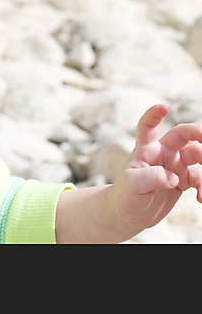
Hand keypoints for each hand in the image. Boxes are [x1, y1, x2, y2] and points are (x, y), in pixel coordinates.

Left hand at [107, 104, 201, 233]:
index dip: (154, 115)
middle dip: (197, 132)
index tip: (164, 107)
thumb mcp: (132, 185)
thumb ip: (150, 177)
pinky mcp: (183, 180)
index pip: (148, 127)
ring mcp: (175, 165)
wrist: (130, 213)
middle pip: (182, 135)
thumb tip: (172, 177)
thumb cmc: (126, 194)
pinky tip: (201, 198)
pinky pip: (200, 178)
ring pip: (197, 156)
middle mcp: (162, 153)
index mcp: (145, 149)